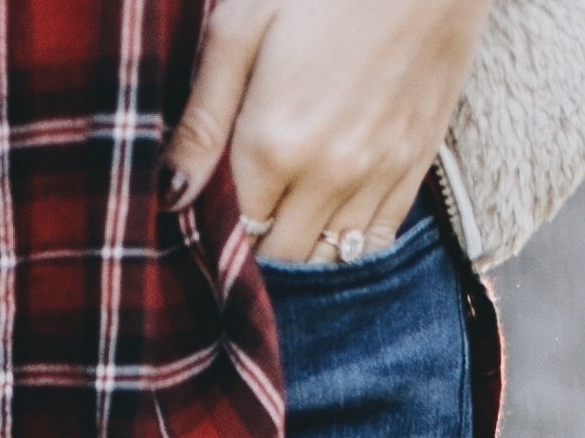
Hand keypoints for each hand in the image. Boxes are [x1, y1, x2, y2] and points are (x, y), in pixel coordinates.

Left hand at [163, 0, 493, 265]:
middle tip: (246, 226)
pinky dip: (349, 247)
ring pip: (330, 261)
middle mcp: (326, 176)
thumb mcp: (239, 29)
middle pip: (281, 259)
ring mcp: (376, 174)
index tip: (213, 222)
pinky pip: (377, 241)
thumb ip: (202, 121)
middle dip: (257, 253)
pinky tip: (330, 225)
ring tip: (286, 227)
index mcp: (272, 145)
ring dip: (303, 254)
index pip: (235, 235)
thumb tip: (168, 197)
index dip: (220, 236)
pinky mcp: (415, 164)